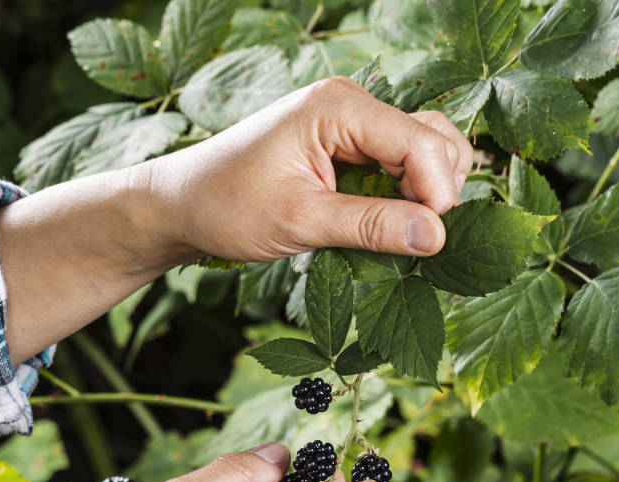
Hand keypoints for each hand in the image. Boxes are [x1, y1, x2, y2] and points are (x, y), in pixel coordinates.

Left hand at [0, 77, 472, 364]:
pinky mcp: (342, 145)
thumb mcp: (300, 222)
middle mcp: (350, 104)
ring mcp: (347, 123)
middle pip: (432, 138)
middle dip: (438, 189)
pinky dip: (402, 193)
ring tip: (402, 235)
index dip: (437, 193)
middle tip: (415, 240)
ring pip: (420, 149)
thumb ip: (370, 226)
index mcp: (340, 108)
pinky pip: (393, 163)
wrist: (180, 205)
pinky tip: (386, 225)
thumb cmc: (227, 208)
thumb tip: (436, 238)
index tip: (431, 241)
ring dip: (423, 191)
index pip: (421, 141)